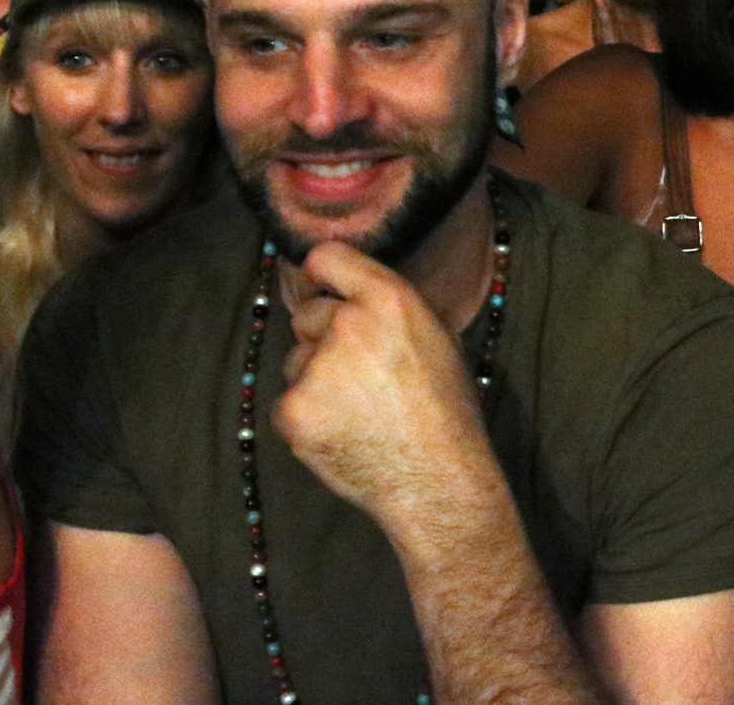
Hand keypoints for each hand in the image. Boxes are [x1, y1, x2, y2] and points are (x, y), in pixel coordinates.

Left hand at [276, 243, 494, 532]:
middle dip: (322, 336)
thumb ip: (392, 310)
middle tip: (357, 372)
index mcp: (390, 300)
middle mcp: (348, 324)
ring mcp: (316, 368)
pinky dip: (307, 416)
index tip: (321, 285)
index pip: (328, 257)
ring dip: (314, 378)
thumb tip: (355, 296)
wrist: (435, 477)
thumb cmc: (446, 408)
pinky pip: (288, 402)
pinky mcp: (293, 410)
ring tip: (357, 409)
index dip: (321, 273)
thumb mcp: (437, 337)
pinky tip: (341, 431)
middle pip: (307, 313)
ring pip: (296, 360)